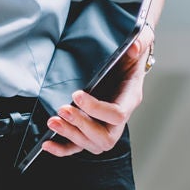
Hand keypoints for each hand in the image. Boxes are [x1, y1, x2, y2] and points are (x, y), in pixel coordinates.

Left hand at [43, 27, 150, 157]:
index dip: (97, 109)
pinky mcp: (91, 128)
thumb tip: (135, 46)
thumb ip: (141, 41)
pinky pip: (78, 146)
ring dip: (70, 135)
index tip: (76, 94)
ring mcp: (105, 126)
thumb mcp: (142, 40)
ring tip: (52, 121)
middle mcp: (120, 117)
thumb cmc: (132, 54)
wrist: (126, 61)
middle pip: (105, 137)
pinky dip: (63, 149)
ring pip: (91, 144)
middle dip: (81, 126)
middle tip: (63, 109)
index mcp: (130, 98)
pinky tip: (47, 144)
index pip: (117, 115)